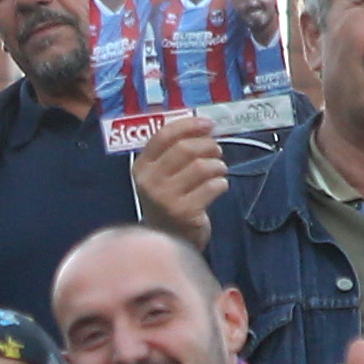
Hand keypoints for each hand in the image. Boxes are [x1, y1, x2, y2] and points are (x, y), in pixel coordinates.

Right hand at [132, 116, 226, 249]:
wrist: (168, 239)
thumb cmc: (169, 201)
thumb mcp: (161, 175)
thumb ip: (174, 151)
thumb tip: (204, 126)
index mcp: (142, 167)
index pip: (164, 136)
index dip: (189, 125)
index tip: (208, 124)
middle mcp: (149, 181)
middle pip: (185, 149)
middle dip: (208, 146)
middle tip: (216, 152)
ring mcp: (166, 198)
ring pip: (201, 166)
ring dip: (217, 166)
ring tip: (218, 171)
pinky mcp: (185, 212)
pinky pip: (212, 186)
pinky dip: (221, 183)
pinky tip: (218, 187)